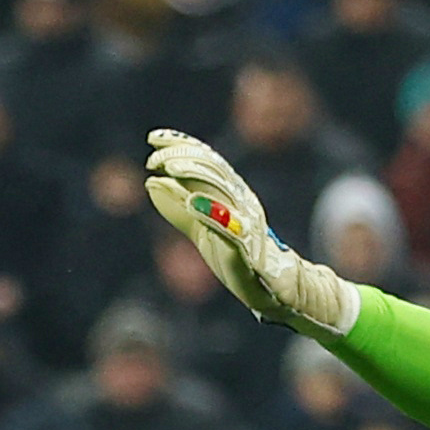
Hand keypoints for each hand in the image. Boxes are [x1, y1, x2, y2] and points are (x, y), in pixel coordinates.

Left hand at [143, 130, 360, 337]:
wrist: (279, 290)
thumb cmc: (241, 258)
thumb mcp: (202, 230)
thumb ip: (178, 209)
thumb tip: (151, 183)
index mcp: (231, 196)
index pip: (206, 162)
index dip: (182, 146)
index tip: (153, 138)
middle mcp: (241, 203)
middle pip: (213, 171)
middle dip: (184, 158)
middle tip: (154, 158)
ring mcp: (247, 225)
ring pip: (222, 192)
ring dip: (195, 176)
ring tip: (170, 167)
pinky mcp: (249, 252)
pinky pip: (231, 230)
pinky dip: (213, 215)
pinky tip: (193, 204)